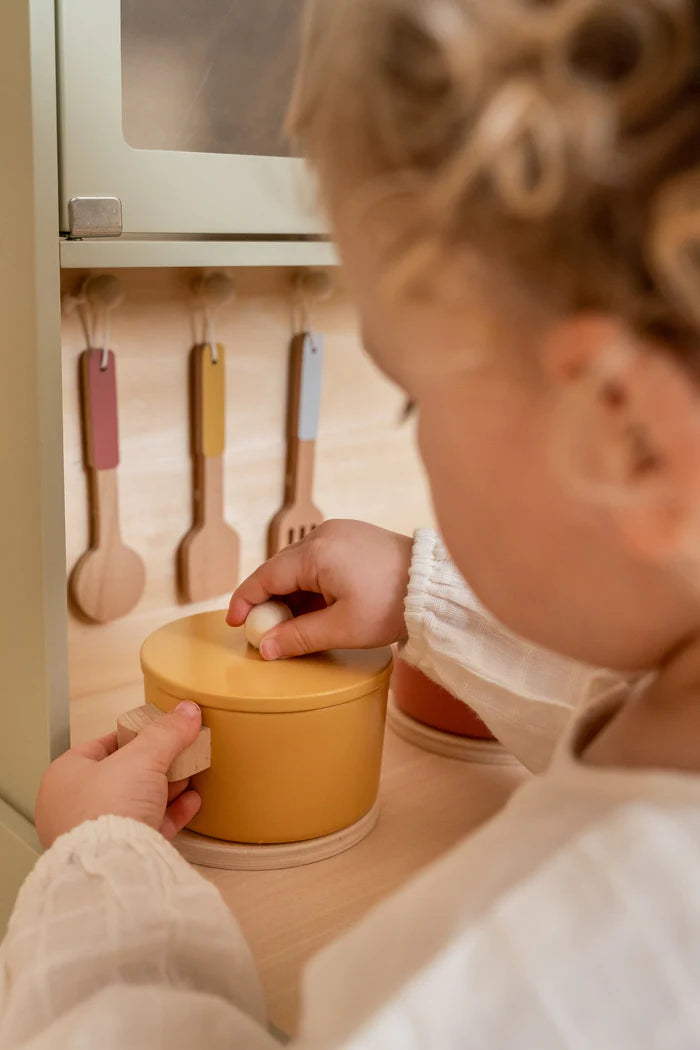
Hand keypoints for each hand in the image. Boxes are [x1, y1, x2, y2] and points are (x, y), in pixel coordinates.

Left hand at [35, 701, 202, 848]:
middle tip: (180, 752)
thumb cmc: (107, 809)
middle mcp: (74, 806)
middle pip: (122, 775)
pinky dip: (171, 813)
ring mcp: (96, 833)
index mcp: (65, 776)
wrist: (114, 867)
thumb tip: (187, 711)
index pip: (101, 745)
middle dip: (155, 764)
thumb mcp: (143, 756)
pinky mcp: (118, 854)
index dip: (133, 735)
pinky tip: (191, 802)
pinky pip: (148, 827)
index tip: (158, 730)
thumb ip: (167, 732)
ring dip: (166, 788)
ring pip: (136, 802)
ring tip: (191, 774)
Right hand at [227, 519, 413, 658]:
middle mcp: (324, 534)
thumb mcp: (342, 629)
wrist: (436, 587)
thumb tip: (265, 648)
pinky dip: (310, 583)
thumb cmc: (392, 606)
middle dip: (268, 600)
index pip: (266, 577)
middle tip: (263, 630)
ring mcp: (340, 532)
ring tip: (293, 625)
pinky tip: (316, 607)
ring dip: (291, 593)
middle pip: (280, 568)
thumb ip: (299, 637)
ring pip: (300, 564)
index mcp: (316, 552)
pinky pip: (319, 559)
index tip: (235, 622)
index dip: (246, 600)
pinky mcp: (354, 536)